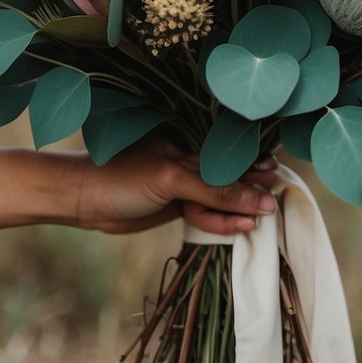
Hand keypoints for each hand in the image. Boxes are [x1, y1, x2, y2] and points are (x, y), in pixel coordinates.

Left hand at [74, 136, 278, 234]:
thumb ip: (214, 188)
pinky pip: (208, 212)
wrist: (85, 201)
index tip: (276, 171)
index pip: (228, 146)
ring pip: (221, 196)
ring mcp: (185, 182)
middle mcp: (190, 157)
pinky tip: (242, 226)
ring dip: (239, 208)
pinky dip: (222, 222)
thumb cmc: (123, 177)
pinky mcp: (179, 204)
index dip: (252, 159)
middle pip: (230, 172)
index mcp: (188, 137)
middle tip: (274, 199)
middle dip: (251, 187)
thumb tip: (259, 198)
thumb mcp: (172, 179)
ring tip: (261, 217)